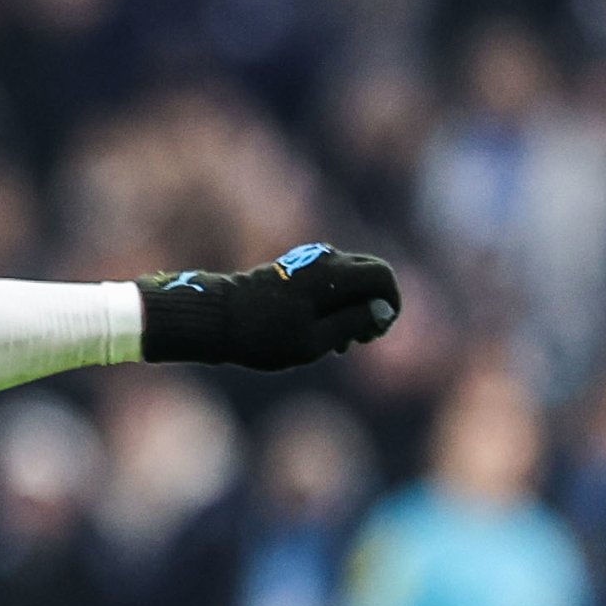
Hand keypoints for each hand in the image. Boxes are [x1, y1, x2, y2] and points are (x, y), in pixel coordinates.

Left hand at [142, 244, 401, 372]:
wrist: (216, 319)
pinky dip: (335, 304)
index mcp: (332, 274)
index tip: (375, 333)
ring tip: (339, 345)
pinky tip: (322, 334)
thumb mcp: (314, 341)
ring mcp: (309, 262)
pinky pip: (330, 281)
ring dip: (354, 308)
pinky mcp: (296, 270)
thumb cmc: (264, 336)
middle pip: (370, 274)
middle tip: (360, 340)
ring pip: (350, 280)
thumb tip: (382, 310)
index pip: (382, 276)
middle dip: (372, 306)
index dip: (390, 304)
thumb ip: (354, 322)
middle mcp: (324, 260)